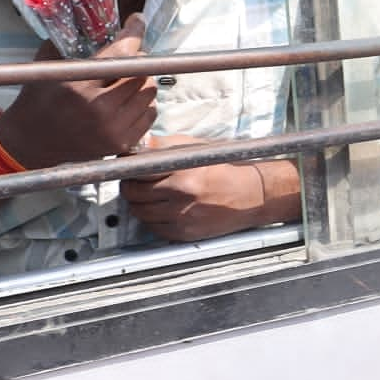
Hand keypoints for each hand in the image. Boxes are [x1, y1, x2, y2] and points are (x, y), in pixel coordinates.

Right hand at [0, 15, 156, 170]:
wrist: (30, 143)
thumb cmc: (38, 101)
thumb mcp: (49, 66)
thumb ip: (74, 43)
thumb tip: (107, 25)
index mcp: (78, 87)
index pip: (121, 54)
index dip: (134, 34)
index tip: (137, 22)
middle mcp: (99, 110)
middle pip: (141, 73)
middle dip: (137, 58)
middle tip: (127, 55)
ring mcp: (112, 131)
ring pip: (150, 93)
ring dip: (142, 80)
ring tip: (126, 78)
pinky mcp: (121, 144)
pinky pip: (150, 114)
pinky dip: (144, 102)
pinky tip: (129, 98)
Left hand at [120, 151, 298, 239]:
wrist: (251, 196)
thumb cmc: (224, 168)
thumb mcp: (195, 147)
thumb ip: (164, 146)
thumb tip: (136, 146)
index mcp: (183, 169)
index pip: (137, 169)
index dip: (128, 167)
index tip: (128, 166)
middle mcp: (181, 193)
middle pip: (133, 193)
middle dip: (130, 186)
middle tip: (137, 182)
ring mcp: (182, 216)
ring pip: (139, 212)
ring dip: (139, 204)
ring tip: (149, 195)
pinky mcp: (184, 233)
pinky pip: (153, 228)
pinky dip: (152, 219)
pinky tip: (162, 209)